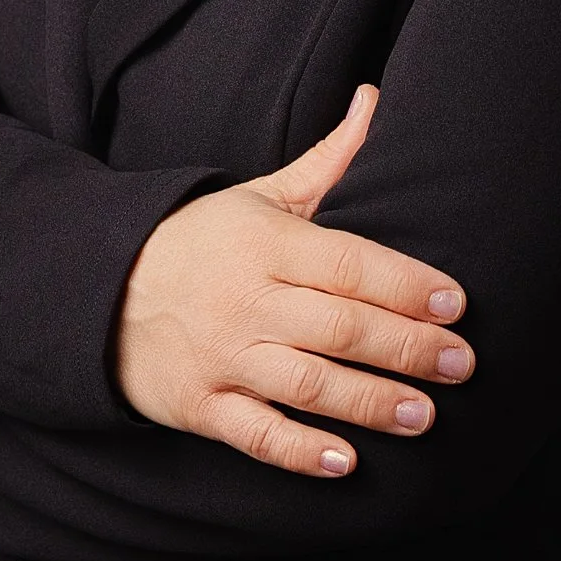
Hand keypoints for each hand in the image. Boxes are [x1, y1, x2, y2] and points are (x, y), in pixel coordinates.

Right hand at [112, 83, 474, 477]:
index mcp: (265, 243)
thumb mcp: (258, 195)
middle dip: (408, 349)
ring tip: (425, 416)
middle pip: (341, 327)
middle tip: (461, 365)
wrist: (98, 288)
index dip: (408, 286)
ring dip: (372, 403)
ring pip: (309, 384)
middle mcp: (246, 300)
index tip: (456, 305)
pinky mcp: (200, 405)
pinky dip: (301, 450)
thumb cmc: (196, 241)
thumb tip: (375, 100)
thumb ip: (328, 160)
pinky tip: (347, 460)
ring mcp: (222, 356)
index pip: (350, 264)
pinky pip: (257, 432)